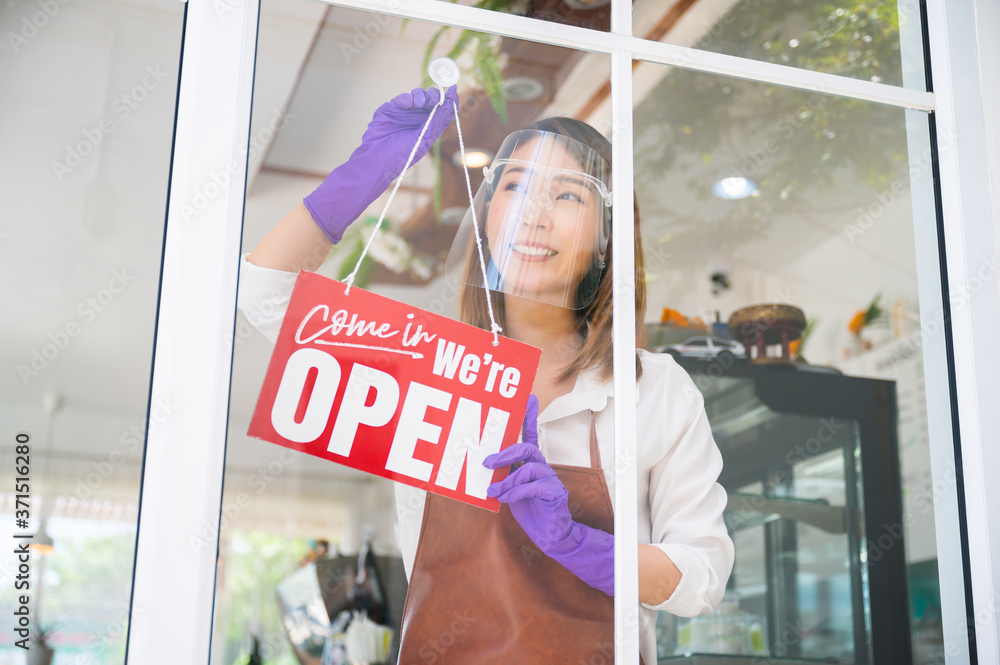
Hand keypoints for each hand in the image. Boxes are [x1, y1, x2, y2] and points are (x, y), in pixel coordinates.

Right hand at [303, 85, 458, 243]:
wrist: (376, 157)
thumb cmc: (401, 154)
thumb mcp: (424, 138)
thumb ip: (438, 121)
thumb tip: (453, 104)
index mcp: (430, 129)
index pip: (444, 112)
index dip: (450, 100)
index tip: (453, 88)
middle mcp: (419, 120)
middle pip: (432, 102)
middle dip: (435, 96)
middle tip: (435, 97)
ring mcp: (405, 113)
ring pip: (419, 97)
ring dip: (422, 96)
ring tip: (421, 101)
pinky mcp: (392, 109)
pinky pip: (403, 98)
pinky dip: (407, 98)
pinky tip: (409, 102)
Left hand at [483, 395, 614, 595]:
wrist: (551, 535)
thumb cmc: (530, 510)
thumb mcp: (511, 489)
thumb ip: (503, 475)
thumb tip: (484, 465)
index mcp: (532, 463)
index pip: (530, 435)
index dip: (529, 416)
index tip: (528, 397)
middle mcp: (542, 467)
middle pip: (526, 448)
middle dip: (504, 453)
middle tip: (486, 462)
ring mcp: (550, 479)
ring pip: (528, 469)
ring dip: (507, 480)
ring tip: (493, 491)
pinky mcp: (554, 493)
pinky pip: (532, 487)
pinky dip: (514, 492)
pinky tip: (504, 499)